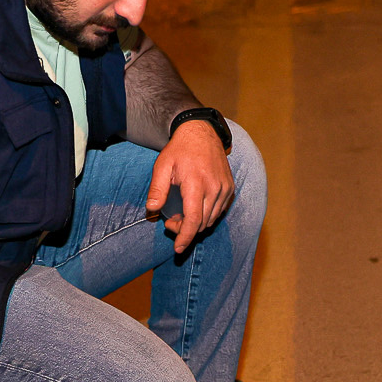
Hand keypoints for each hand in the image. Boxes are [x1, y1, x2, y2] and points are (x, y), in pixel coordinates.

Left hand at [145, 118, 234, 254]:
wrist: (201, 132)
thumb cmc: (179, 150)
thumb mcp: (162, 165)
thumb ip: (157, 188)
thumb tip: (152, 209)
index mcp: (196, 183)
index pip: (193, 220)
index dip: (185, 237)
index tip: (178, 248)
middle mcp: (214, 188)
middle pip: (202, 223)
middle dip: (185, 229)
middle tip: (170, 221)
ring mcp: (225, 188)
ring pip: (211, 219)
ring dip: (196, 223)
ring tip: (181, 214)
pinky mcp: (230, 188)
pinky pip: (219, 211)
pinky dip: (206, 216)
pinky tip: (194, 208)